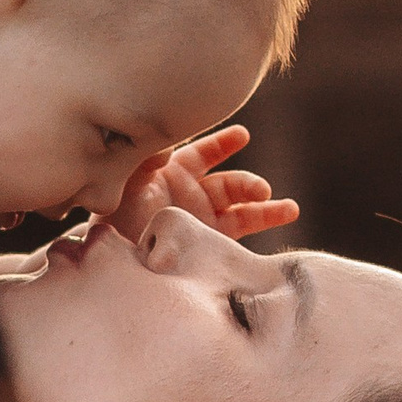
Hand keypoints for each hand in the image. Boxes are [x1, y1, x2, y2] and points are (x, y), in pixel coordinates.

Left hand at [97, 123, 298, 241]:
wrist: (114, 265)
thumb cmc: (113, 223)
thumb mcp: (124, 187)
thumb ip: (145, 163)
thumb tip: (169, 148)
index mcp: (170, 174)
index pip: (201, 153)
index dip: (222, 144)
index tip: (242, 136)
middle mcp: (190, 196)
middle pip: (228, 183)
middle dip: (247, 185)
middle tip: (259, 191)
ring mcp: (202, 222)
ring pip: (242, 209)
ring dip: (265, 208)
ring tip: (288, 210)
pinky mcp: (209, 246)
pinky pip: (241, 235)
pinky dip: (263, 227)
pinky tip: (286, 218)